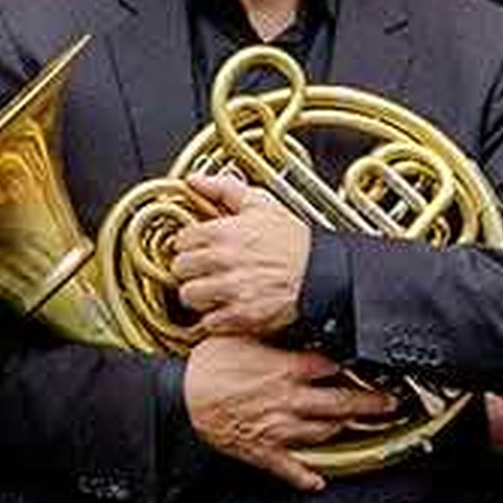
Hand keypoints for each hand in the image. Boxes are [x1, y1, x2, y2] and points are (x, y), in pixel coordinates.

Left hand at [166, 175, 312, 339]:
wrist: (322, 274)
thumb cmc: (295, 242)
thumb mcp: (262, 204)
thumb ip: (224, 188)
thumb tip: (196, 180)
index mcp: (222, 232)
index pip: (181, 240)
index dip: (191, 244)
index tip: (199, 248)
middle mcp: (221, 260)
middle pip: (180, 268)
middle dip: (191, 269)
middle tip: (206, 269)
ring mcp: (229, 289)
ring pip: (189, 295)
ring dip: (200, 294)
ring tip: (215, 290)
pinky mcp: (239, 315)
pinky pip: (208, 321)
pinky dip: (215, 318)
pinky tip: (227, 307)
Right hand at [183, 336, 387, 491]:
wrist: (179, 397)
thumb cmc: (206, 366)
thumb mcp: (244, 338)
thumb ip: (275, 336)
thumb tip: (295, 323)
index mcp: (287, 370)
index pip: (334, 367)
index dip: (358, 366)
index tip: (376, 367)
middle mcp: (289, 400)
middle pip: (341, 402)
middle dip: (371, 403)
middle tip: (390, 404)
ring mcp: (278, 427)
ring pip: (323, 433)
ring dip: (343, 430)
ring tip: (358, 426)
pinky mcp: (261, 450)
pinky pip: (289, 467)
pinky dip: (305, 476)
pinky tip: (319, 480)